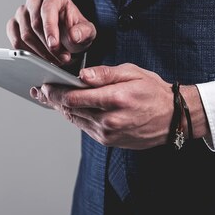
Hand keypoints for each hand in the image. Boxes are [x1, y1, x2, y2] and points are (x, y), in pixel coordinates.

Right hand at [6, 0, 95, 64]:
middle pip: (34, 23)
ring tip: (55, 59)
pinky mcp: (13, 25)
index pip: (48, 8)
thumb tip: (74, 36)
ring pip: (24, 35)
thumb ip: (84, 32)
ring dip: (40, 52)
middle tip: (61, 57)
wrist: (67, 41)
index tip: (54, 45)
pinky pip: (15, 41)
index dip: (50, 28)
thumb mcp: (87, 32)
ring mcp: (22, 12)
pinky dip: (28, 54)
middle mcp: (35, 0)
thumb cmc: (75, 31)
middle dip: (47, 45)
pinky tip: (41, 58)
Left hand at [34, 64, 173, 148]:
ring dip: (62, 109)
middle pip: (70, 110)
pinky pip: (85, 128)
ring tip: (50, 97)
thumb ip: (104, 74)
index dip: (55, 91)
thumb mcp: (132, 73)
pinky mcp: (110, 141)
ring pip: (75, 120)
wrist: (174, 117)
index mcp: (115, 99)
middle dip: (54, 99)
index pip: (74, 98)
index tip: (44, 84)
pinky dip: (76, 117)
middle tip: (41, 89)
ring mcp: (109, 134)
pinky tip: (70, 107)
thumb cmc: (153, 91)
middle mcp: (109, 120)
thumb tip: (81, 75)